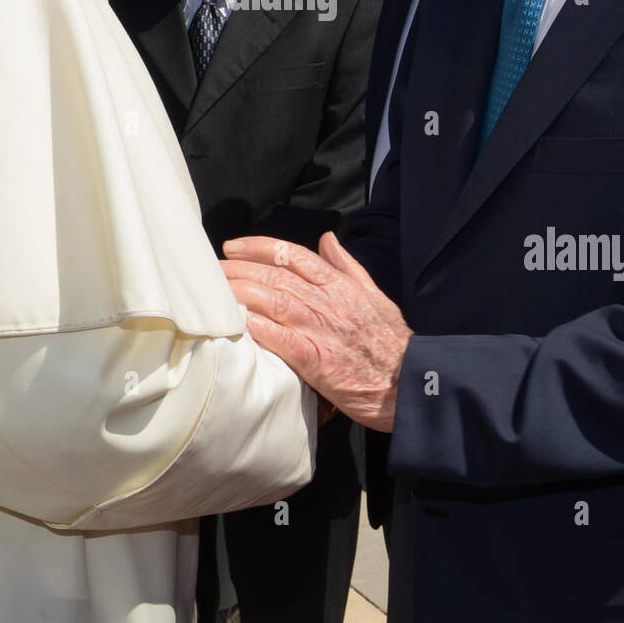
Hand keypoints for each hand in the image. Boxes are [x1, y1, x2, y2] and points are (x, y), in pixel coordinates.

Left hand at [222, 230, 411, 431]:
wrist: (412, 383)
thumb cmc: (392, 342)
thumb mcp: (374, 294)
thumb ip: (347, 266)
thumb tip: (327, 238)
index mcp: (340, 285)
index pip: (294, 255)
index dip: (259, 248)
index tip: (233, 247)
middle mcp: (329, 302)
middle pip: (277, 276)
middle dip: (240, 269)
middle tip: (211, 269)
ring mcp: (324, 331)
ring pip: (277, 302)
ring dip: (243, 293)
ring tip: (216, 291)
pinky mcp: (320, 363)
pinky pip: (287, 341)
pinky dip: (263, 330)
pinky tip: (242, 324)